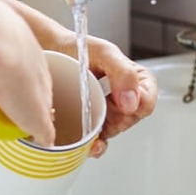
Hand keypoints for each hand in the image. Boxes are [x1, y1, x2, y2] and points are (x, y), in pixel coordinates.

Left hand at [0, 22, 55, 146]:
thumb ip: (43, 131)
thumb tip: (48, 141)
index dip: (36, 113)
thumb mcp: (37, 118)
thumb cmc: (19, 78)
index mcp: (43, 79)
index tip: (28, 125)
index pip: (43, 98)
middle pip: (20, 85)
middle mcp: (26, 62)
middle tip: (6, 118)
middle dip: (13, 101)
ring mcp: (2, 54)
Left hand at [49, 36, 156, 156]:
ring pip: (112, 132)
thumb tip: (132, 102)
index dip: (137, 106)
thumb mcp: (103, 52)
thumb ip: (123, 72)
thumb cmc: (77, 48)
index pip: (147, 102)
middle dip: (115, 119)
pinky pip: (98, 143)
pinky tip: (89, 144)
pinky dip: (94, 146)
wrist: (48, 52)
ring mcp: (107, 113)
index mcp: (135, 81)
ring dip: (103, 133)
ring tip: (88, 125)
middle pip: (129, 121)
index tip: (121, 103)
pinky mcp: (90, 125)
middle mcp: (124, 99)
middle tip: (96, 106)